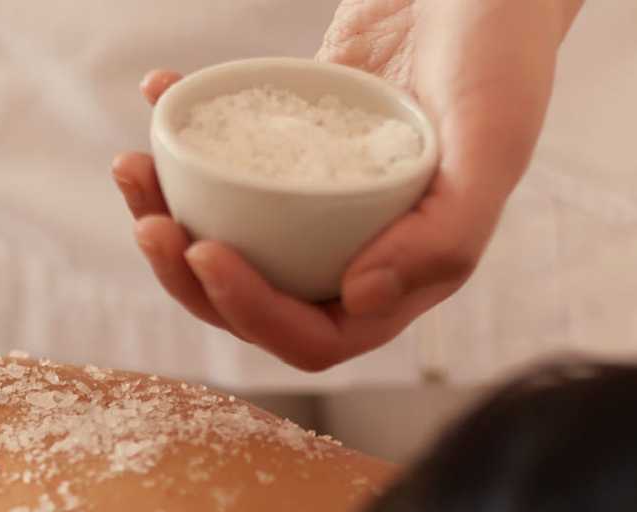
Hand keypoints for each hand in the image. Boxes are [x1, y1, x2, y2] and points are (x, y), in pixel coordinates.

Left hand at [111, 0, 582, 371]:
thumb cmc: (504, 51)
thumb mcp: (493, 142)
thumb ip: (442, 236)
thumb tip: (358, 299)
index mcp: (406, 271)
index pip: (315, 334)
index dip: (251, 312)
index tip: (206, 253)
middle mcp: (358, 247)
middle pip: (254, 297)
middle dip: (188, 273)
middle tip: (149, 221)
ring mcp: (320, 199)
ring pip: (229, 236)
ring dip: (168, 213)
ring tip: (132, 167)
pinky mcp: (294, 142)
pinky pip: (228, 159)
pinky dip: (185, 133)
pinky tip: (158, 92)